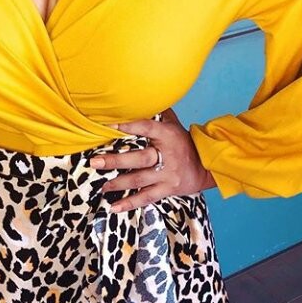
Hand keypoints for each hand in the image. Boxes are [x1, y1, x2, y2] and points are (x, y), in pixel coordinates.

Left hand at [91, 108, 216, 211]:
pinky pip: (146, 197)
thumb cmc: (184, 142)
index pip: (146, 127)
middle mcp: (167, 155)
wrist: (206, 167)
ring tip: (101, 185)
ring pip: (140, 179)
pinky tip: (114, 207)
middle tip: (95, 162)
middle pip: (139, 158)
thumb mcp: (174, 125)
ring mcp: (167, 174)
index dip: (128, 125)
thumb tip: (143, 95)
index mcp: (167, 135)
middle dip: (115, 161)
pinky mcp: (167, 189)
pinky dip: (130, 204)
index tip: (108, 125)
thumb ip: (158, 113)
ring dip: (118, 184)